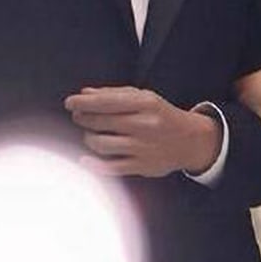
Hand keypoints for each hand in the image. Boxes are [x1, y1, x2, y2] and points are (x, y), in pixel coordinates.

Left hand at [63, 86, 220, 177]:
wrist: (190, 141)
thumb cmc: (162, 116)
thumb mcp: (144, 98)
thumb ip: (113, 94)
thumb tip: (85, 94)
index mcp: (145, 104)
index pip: (106, 102)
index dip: (83, 103)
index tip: (70, 103)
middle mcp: (144, 125)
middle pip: (100, 122)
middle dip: (83, 118)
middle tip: (79, 116)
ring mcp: (143, 147)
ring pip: (101, 144)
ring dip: (89, 138)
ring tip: (91, 134)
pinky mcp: (142, 166)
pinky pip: (110, 167)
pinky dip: (93, 164)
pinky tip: (85, 158)